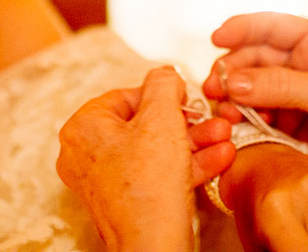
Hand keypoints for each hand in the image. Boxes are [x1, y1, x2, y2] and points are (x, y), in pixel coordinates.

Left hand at [57, 67, 233, 251]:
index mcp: (83, 127)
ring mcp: (103, 179)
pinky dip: (184, 165)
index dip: (163, 96)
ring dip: (193, 142)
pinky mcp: (123, 200)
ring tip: (223, 137)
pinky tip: (218, 159)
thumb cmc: (149, 186)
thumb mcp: (162, 118)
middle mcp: (86, 153)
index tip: (187, 99)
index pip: (127, 96)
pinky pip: (155, 172)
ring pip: (154, 149)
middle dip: (186, 123)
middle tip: (210, 119)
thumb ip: (163, 85)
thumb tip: (164, 73)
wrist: (153, 245)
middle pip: (144, 124)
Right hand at [202, 13, 307, 187]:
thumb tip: (233, 81)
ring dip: (232, 98)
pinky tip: (234, 127)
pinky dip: (241, 119)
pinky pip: (254, 114)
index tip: (216, 38)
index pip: (272, 25)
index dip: (242, 28)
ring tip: (224, 114)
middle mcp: (302, 64)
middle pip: (253, 57)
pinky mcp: (286, 123)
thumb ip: (281, 85)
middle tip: (213, 90)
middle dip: (231, 70)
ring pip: (249, 87)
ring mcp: (292, 94)